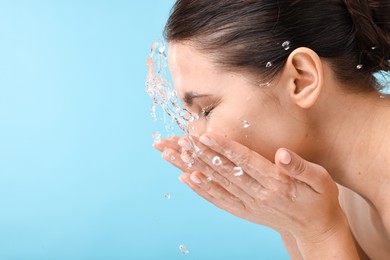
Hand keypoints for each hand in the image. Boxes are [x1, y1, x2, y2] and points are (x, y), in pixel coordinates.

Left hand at [154, 133, 345, 242]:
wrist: (315, 229)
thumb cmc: (319, 200)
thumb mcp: (321, 180)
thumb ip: (301, 167)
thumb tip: (281, 153)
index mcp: (276, 183)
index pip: (244, 162)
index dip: (224, 148)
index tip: (205, 135)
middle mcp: (258, 195)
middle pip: (224, 171)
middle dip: (200, 154)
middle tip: (180, 140)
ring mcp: (248, 205)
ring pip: (216, 184)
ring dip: (194, 169)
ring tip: (174, 155)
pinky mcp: (243, 211)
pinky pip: (218, 200)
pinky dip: (201, 189)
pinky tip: (186, 179)